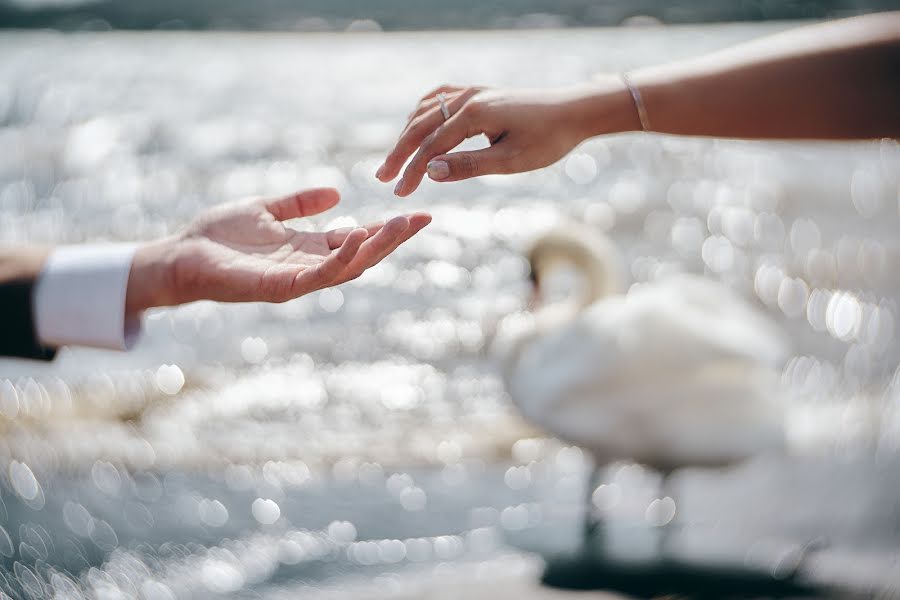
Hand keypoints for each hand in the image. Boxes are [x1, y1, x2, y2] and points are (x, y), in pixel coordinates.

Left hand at [125, 188, 430, 311]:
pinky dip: (341, 260)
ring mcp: (296, 279)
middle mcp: (307, 266)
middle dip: (393, 239)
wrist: (179, 256)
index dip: (386, 228)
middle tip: (422, 219)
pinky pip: (318, 276)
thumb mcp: (264, 209)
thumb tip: (336, 193)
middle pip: (361, 255)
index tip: (417, 212)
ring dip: (376, 247)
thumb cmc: (216, 236)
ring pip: (347, 268)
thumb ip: (298, 203)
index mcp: (307, 249)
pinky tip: (359, 239)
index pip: (356, 240)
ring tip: (401, 226)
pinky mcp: (279, 288)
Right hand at [376, 78, 638, 196]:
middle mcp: (469, 98)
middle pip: (421, 125)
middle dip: (400, 152)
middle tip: (384, 178)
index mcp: (475, 114)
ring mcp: (473, 92)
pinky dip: (423, 113)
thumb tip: (429, 171)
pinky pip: (440, 98)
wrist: (575, 112)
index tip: (399, 192)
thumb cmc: (548, 140)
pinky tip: (417, 125)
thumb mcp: (510, 161)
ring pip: (427, 110)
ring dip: (408, 134)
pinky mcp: (480, 93)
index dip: (412, 170)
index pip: (431, 145)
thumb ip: (468, 166)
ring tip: (397, 159)